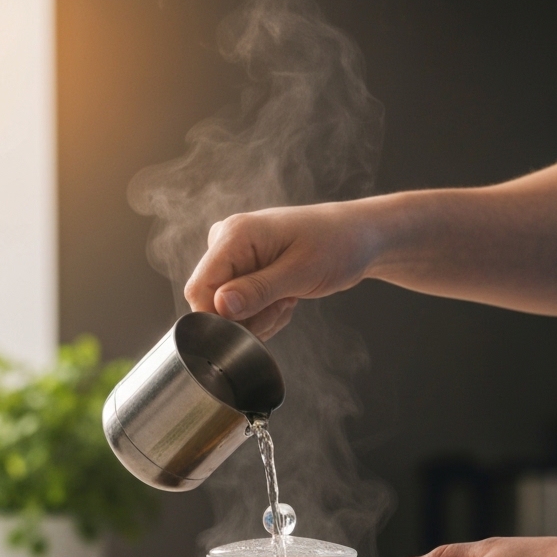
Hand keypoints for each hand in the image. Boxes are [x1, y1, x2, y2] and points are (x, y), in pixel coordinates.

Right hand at [184, 202, 373, 339]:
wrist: (357, 238)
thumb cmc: (336, 245)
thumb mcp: (301, 272)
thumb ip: (258, 291)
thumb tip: (220, 307)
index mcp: (234, 234)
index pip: (199, 289)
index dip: (220, 318)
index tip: (255, 321)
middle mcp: (226, 242)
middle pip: (212, 304)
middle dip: (247, 319)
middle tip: (284, 303)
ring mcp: (234, 257)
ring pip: (226, 311)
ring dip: (260, 318)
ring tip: (289, 297)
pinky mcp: (243, 271)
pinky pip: (240, 309)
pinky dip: (264, 314)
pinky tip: (285, 298)